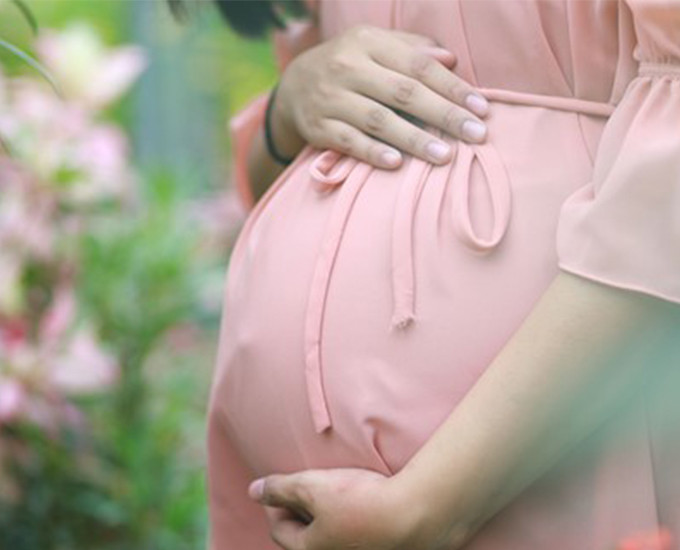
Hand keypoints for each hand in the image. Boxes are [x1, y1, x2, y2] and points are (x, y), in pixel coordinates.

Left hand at [248, 467, 465, 549]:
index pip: (279, 528)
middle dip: (301, 512)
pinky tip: (359, 502)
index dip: (275, 503)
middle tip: (305, 489)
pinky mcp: (379, 548)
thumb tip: (253, 489)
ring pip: (331, 536)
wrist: (416, 515)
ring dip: (327, 517)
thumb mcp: (312, 487)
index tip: (279, 486)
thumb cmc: (360, 501)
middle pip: (305, 537)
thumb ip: (280, 488)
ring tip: (333, 494)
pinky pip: (354, 535)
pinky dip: (349, 519)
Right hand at [273, 24, 488, 169]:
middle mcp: (347, 67)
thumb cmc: (350, 66)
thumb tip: (451, 59)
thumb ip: (412, 50)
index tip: (482, 108)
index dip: (452, 87)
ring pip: (378, 119)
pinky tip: (397, 164)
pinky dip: (373, 152)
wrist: (294, 86)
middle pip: (403, 92)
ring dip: (413, 139)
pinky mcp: (318, 126)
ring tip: (444, 156)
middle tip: (476, 135)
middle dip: (443, 115)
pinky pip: (349, 141)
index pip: (418, 65)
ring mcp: (331, 98)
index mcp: (368, 42)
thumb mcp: (375, 46)